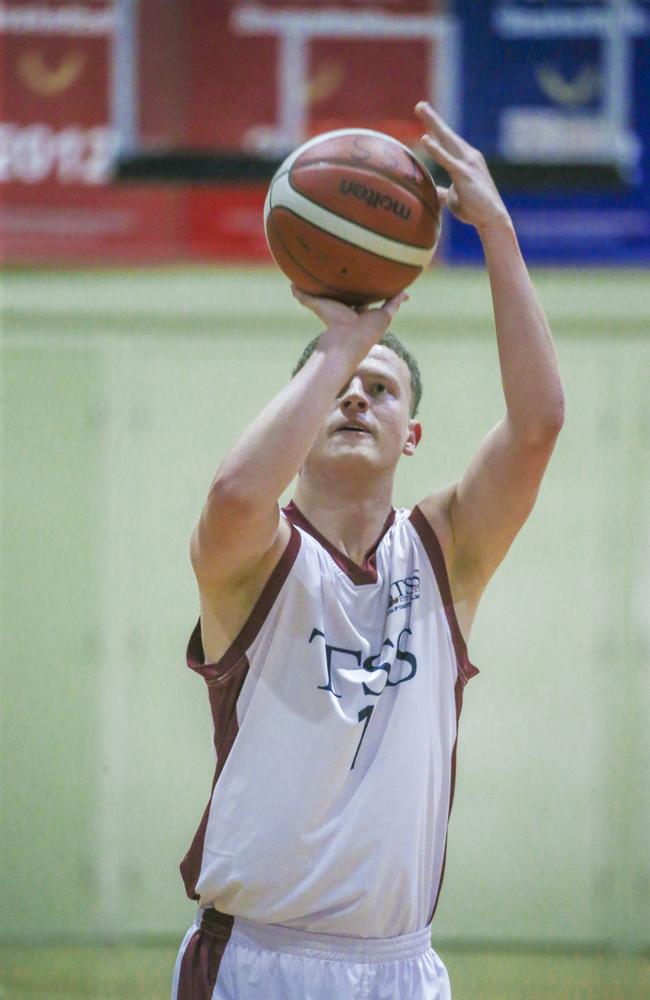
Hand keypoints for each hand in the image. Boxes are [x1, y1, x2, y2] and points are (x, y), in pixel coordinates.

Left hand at [291, 286, 407, 342]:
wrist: (345, 337)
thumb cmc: (331, 322)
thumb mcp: (317, 304)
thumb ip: (304, 296)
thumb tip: (291, 286)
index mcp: (351, 310)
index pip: (355, 297)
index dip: (357, 288)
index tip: (358, 277)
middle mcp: (365, 312)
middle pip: (372, 298)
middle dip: (376, 289)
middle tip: (380, 275)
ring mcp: (376, 315)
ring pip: (387, 301)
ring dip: (392, 293)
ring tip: (399, 280)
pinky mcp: (385, 316)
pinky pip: (396, 303)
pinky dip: (401, 297)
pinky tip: (407, 291)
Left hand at [415, 101, 509, 233]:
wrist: (492, 219)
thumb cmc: (475, 209)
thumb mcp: (454, 198)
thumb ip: (443, 192)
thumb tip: (431, 192)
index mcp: (466, 160)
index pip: (448, 141)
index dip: (436, 128)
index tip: (425, 115)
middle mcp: (468, 156)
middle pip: (446, 134)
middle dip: (433, 119)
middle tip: (419, 105)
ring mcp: (467, 163)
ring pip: (446, 140)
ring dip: (433, 124)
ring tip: (420, 109)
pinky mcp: (464, 174)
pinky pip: (447, 159)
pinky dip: (436, 149)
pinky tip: (425, 139)